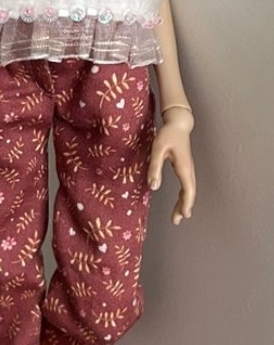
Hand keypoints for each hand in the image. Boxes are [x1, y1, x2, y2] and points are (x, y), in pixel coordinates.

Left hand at [147, 107, 195, 225]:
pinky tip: (180, 201)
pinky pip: (187, 185)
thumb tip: (154, 186)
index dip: (186, 203)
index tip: (184, 215)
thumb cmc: (168, 135)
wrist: (178, 124)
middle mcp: (189, 169)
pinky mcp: (185, 167)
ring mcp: (188, 169)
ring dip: (185, 202)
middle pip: (190, 192)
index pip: (188, 189)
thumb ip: (155, 167)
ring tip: (179, 215)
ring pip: (189, 189)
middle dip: (184, 206)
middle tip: (177, 220)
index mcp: (184, 167)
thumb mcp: (158, 150)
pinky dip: (184, 195)